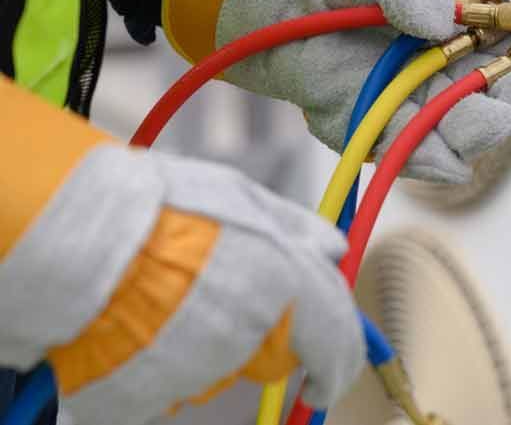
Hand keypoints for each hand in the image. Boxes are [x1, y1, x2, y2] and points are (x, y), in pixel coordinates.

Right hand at [0, 147, 362, 424]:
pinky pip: (166, 389)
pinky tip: (138, 324)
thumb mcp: (247, 200)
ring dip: (205, 343)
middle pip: (274, 357)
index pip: (335, 341)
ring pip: (219, 369)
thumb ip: (298, 231)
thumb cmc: (163, 210)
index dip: (336, 361)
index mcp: (286, 287)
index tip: (328, 375)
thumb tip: (332, 250)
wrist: (82, 240)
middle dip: (263, 336)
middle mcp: (250, 337)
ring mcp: (196, 373)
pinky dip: (158, 365)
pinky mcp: (145, 400)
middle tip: (223, 293)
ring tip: (168, 295)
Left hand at [216, 0, 510, 182]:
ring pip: (468, 131)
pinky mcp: (381, 132)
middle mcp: (458, 71)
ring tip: (497, 117)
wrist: (272, 2)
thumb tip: (438, 21)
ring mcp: (422, 106)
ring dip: (487, 129)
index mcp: (474, 27)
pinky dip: (432, 158)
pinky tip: (448, 155)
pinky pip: (412, 155)